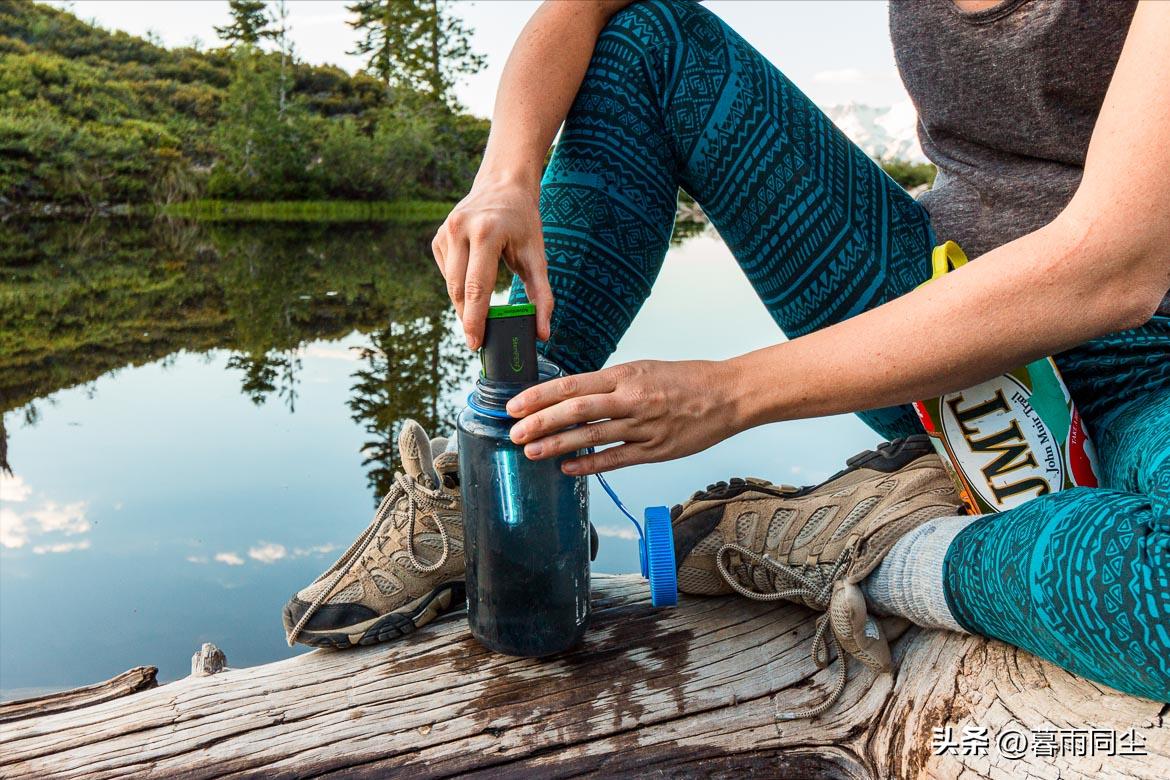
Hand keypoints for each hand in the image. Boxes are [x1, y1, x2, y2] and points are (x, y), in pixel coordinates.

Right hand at [431, 172, 552, 349]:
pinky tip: (474, 281)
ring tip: (479, 316)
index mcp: (486, 232)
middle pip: (459, 288)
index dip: (475, 319)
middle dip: (467, 318)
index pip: (477, 286)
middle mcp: (460, 229)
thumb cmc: (524, 222)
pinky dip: (459, 285)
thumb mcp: (538, 256)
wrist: (504, 184)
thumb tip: (543, 334)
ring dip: (463, 304)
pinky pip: (447, 272)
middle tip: (478, 341)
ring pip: (450, 283)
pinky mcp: (438, 236)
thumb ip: (542, 296)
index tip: (476, 344)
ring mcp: (445, 231)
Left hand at [505, 359, 743, 474]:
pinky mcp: (656, 450)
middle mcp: (631, 399)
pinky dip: (589, 464)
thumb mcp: (644, 369)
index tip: (515, 405)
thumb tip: (575, 394)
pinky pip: (616, 459)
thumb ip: (611, 382)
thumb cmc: (685, 380)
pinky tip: (567, 468)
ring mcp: (643, 426)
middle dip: (540, 422)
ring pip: (591, 436)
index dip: (539, 396)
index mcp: (625, 375)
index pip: (572, 385)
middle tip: (513, 432)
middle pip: (575, 411)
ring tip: (531, 451)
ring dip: (557, 445)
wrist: (728, 395)